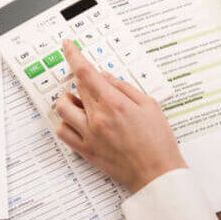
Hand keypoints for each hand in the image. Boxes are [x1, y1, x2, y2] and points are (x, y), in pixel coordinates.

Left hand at [53, 39, 185, 192]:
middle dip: (81, 80)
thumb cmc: (158, 141)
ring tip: (80, 102)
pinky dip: (65, 123)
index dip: (73, 55)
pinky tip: (76, 121)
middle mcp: (98, 118)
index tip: (67, 45)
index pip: (85, 72)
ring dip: (68, 100)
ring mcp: (89, 135)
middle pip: (76, 88)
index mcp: (114, 103)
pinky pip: (63, 132)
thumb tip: (105, 76)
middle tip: (92, 83)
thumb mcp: (149, 105)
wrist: (157, 174)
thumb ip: (124, 87)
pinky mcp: (86, 151)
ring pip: (62, 108)